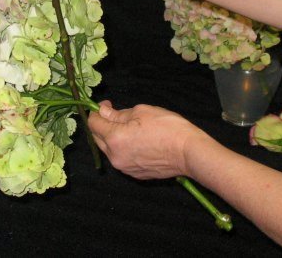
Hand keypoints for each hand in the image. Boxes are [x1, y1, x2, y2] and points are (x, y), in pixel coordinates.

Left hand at [88, 101, 205, 179]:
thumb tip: (103, 111)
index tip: (106, 105)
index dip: (97, 112)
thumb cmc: (166, 127)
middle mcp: (115, 156)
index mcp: (114, 138)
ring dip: (112, 138)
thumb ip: (117, 114)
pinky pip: (121, 159)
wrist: (188, 151)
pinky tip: (137, 141)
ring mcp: (124, 168)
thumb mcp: (140, 112)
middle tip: (115, 114)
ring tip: (129, 128)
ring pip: (109, 150)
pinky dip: (123, 149)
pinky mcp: (135, 174)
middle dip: (102, 125)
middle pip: (97, 138)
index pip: (93, 124)